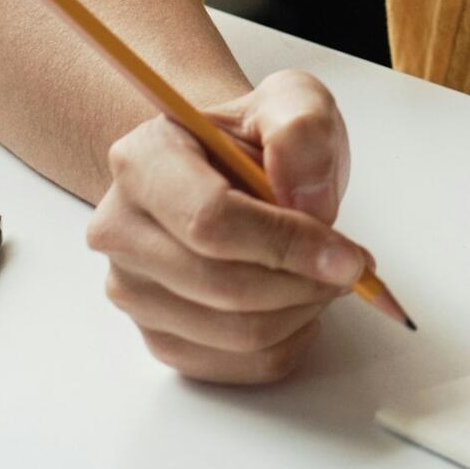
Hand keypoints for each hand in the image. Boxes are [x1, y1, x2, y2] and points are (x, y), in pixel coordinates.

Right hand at [86, 68, 379, 383]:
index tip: (347, 255)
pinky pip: (237, 366)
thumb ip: (302, 128)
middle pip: (223, 287)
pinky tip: (297, 301)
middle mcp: (120, 229)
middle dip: (303, 282)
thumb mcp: (293, 102)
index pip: (210, 221)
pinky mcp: (158, 336)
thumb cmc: (258, 141)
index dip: (287, 244)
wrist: (230, 171)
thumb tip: (305, 195)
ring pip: (235, 334)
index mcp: (142, 160)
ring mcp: (133, 290)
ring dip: (301, 311)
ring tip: (321, 274)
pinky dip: (287, 340)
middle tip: (349, 265)